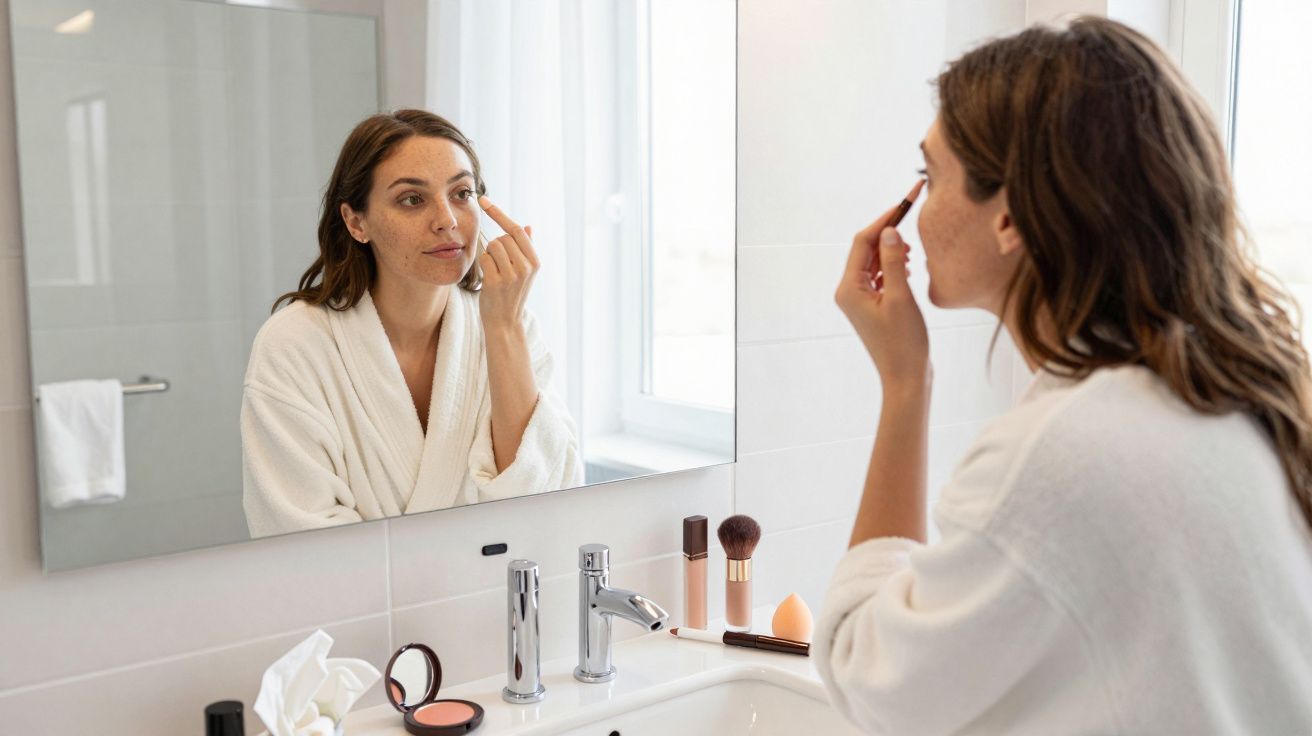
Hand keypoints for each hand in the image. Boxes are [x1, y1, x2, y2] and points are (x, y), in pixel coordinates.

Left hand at [477, 195, 538, 332]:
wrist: (505, 322)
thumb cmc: (512, 294)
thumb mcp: (525, 272)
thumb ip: (526, 248)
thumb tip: (527, 226)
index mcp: (534, 262)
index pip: (516, 230)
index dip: (499, 213)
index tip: (483, 199)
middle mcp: (526, 267)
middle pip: (502, 237)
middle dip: (497, 246)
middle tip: (500, 265)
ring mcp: (511, 275)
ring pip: (492, 246)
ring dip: (489, 255)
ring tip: (495, 272)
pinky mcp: (495, 281)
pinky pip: (484, 258)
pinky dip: (483, 265)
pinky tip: (488, 278)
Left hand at [834, 185, 930, 389]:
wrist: (905, 377)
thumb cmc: (904, 342)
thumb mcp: (901, 298)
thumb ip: (893, 262)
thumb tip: (889, 230)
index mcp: (849, 288)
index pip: (863, 242)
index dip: (884, 219)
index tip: (905, 200)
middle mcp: (848, 291)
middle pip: (866, 249)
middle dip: (888, 231)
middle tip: (912, 211)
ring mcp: (859, 299)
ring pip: (873, 262)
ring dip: (891, 250)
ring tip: (911, 251)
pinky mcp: (872, 306)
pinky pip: (879, 276)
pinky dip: (892, 266)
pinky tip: (907, 265)